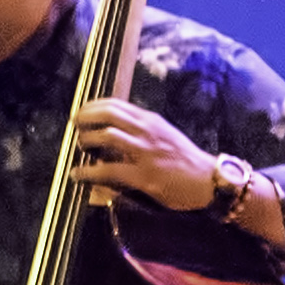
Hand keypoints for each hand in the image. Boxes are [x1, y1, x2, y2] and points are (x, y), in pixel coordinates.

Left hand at [67, 98, 221, 211]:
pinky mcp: (144, 176)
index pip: (115, 104)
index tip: (81, 112)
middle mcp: (147, 131)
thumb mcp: (164, 135)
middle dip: (85, 117)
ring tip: (81, 148)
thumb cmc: (185, 160)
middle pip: (108, 114)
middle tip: (75, 126)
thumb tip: (116, 132)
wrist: (209, 180)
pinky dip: (88, 172)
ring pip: (107, 136)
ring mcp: (145, 153)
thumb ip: (142, 131)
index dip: (92, 106)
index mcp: (150, 121)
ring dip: (87, 141)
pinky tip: (78, 175)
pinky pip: (109, 170)